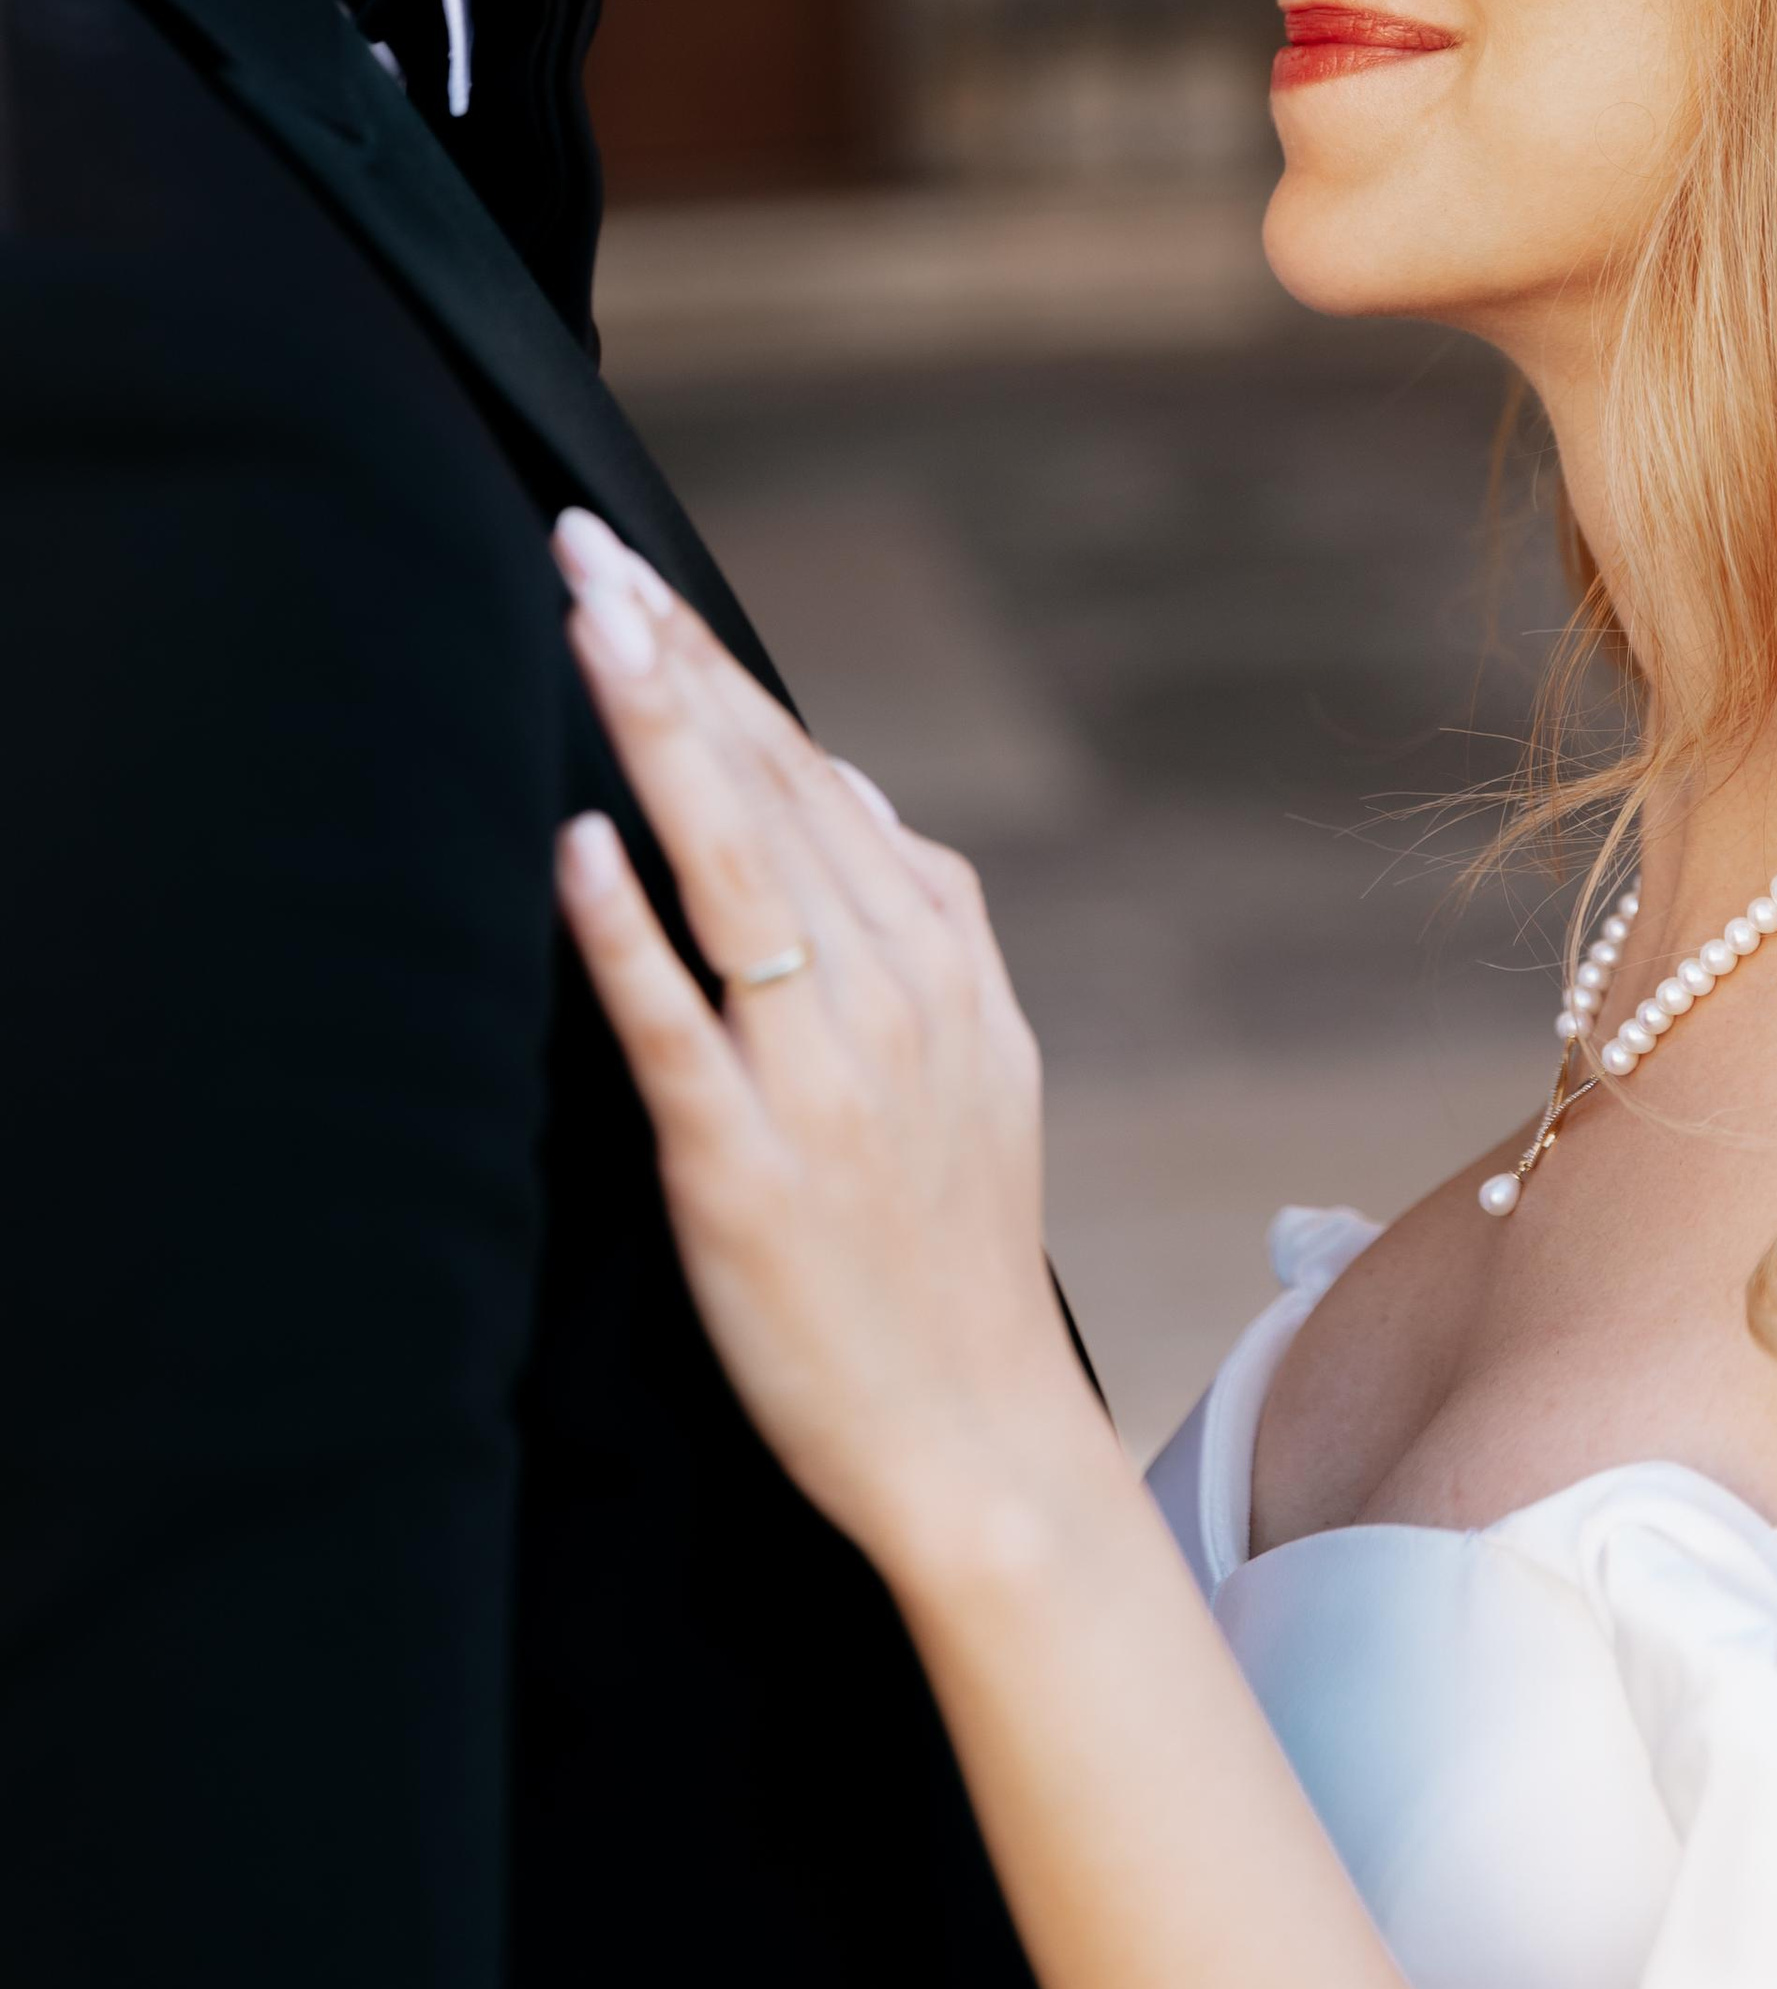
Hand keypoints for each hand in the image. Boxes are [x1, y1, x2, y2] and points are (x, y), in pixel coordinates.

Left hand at [548, 509, 1101, 1580]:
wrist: (979, 1438)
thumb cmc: (956, 1252)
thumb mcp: (983, 1057)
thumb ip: (923, 919)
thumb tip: (858, 793)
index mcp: (940, 957)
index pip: (813, 774)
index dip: (717, 670)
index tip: (635, 579)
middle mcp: (889, 994)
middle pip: (766, 790)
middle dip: (670, 659)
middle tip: (581, 551)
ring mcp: (818, 1077)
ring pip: (731, 870)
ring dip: (654, 737)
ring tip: (588, 630)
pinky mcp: (745, 1168)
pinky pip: (679, 1026)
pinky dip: (629, 930)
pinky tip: (580, 847)